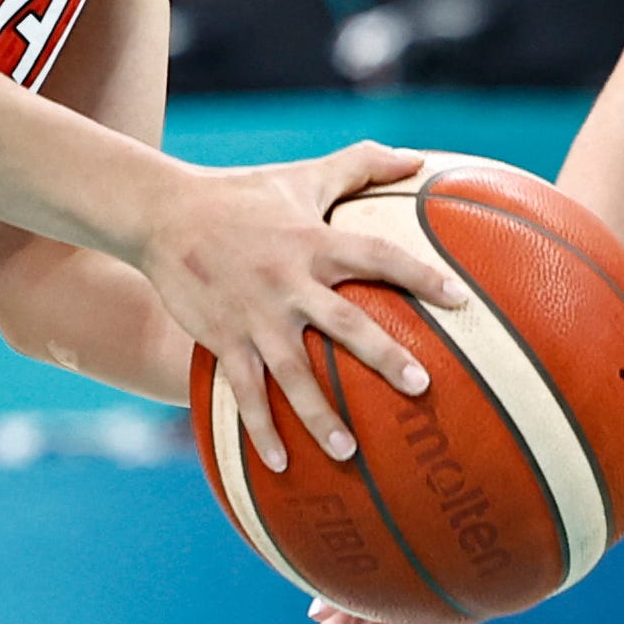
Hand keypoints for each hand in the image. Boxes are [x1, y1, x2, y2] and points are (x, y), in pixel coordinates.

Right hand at [132, 145, 441, 462]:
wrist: (163, 214)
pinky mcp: (222, 338)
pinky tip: (279, 466)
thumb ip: (360, 165)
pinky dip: (260, 430)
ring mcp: (254, 315)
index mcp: (314, 242)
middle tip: (421, 387)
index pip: (377, 257)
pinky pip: (244, 392)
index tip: (460, 301)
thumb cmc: (241, 195)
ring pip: (292, 372)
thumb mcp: (301, 175)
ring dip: (319, 415)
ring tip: (348, 454)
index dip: (420, 275)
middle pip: (344, 324)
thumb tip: (418, 157)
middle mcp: (288, 281)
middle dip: (383, 356)